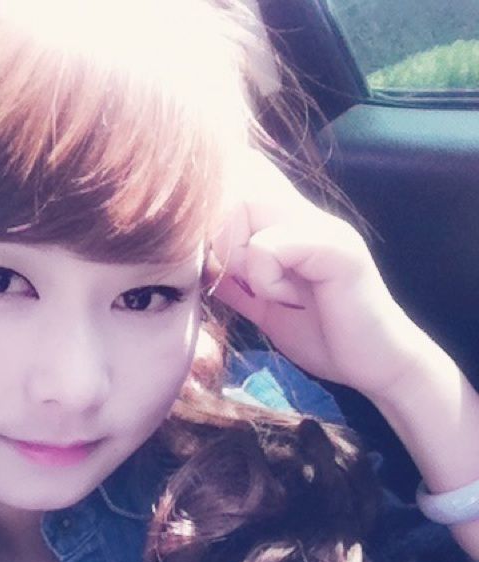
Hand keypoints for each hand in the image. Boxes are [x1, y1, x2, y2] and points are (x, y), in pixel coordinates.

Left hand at [208, 152, 427, 397]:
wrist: (375, 365)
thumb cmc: (323, 336)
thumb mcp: (265, 307)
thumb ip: (236, 283)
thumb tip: (202, 267)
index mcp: (288, 225)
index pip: (240, 180)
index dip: (213, 216)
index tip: (218, 264)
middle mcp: (305, 215)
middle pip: (235, 185)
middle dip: (217, 235)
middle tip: (236, 277)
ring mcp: (322, 228)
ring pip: (246, 205)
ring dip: (238, 255)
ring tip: (264, 292)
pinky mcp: (335, 249)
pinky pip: (270, 244)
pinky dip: (263, 277)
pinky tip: (284, 300)